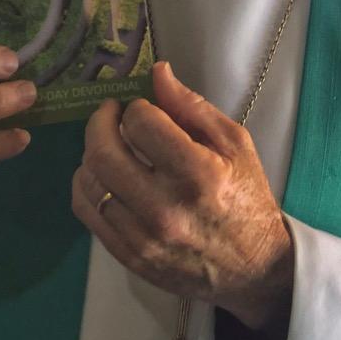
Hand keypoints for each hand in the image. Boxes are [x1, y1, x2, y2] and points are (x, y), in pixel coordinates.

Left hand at [73, 61, 293, 330]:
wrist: (254, 267)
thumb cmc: (246, 198)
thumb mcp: (235, 144)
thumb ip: (191, 106)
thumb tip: (157, 72)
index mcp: (198, 174)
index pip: (141, 123)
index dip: (137, 107)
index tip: (143, 108)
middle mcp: (166, 208)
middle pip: (103, 153)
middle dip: (100, 122)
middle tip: (110, 114)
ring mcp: (144, 237)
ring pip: (89, 182)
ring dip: (91, 153)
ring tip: (109, 145)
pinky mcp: (130, 256)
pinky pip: (88, 213)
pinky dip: (86, 185)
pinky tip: (101, 175)